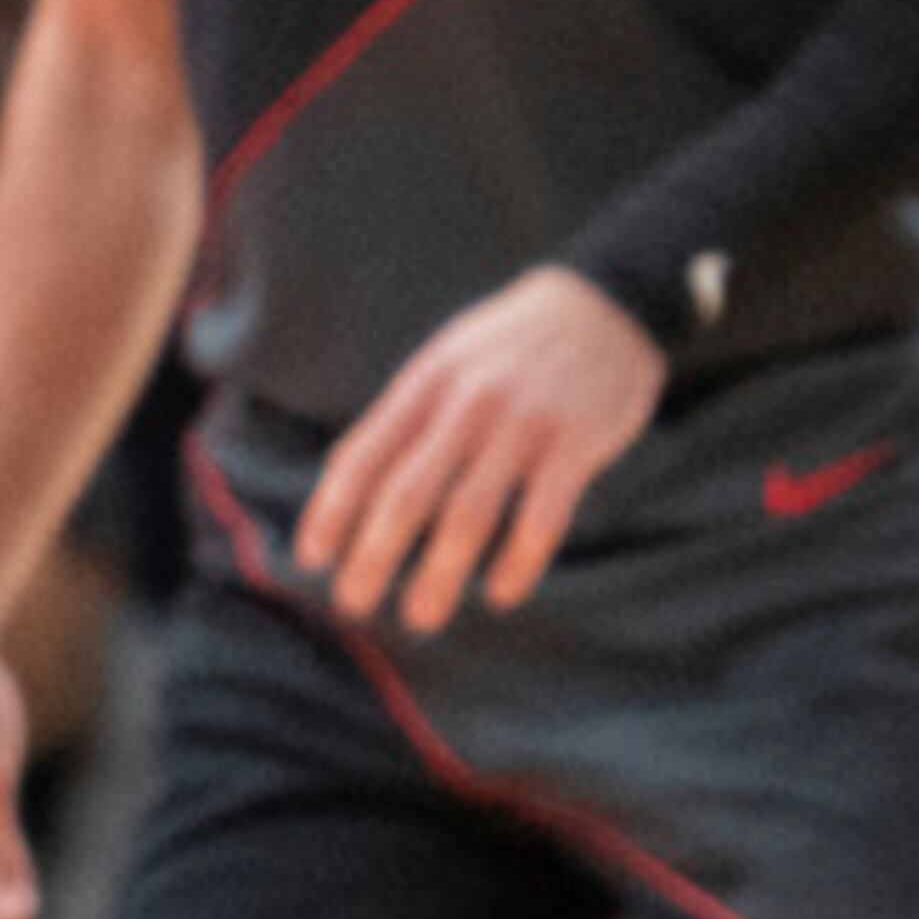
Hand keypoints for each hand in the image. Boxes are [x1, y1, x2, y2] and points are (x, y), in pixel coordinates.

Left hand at [297, 266, 665, 629]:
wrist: (606, 302)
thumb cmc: (510, 344)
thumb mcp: (445, 359)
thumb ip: (405, 418)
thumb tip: (344, 484)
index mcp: (425, 383)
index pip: (363, 456)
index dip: (331, 512)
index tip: (311, 559)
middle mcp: (467, 404)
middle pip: (407, 493)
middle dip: (374, 555)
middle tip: (354, 603)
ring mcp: (523, 425)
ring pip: (470, 513)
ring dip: (439, 574)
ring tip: (420, 616)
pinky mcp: (575, 445)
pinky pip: (541, 518)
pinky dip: (518, 562)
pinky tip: (500, 594)